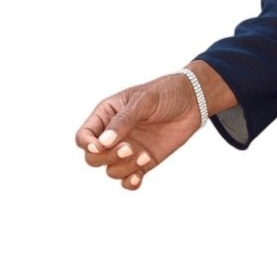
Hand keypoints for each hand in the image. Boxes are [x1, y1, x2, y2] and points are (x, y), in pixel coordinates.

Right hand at [75, 72, 204, 188]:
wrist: (193, 102)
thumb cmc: (165, 93)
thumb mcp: (143, 101)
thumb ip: (123, 120)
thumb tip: (104, 142)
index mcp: (106, 116)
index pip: (84, 136)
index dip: (87, 145)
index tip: (99, 146)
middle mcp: (113, 135)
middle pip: (93, 158)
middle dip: (106, 158)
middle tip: (128, 148)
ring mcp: (128, 150)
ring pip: (111, 171)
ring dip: (124, 168)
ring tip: (144, 156)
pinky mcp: (144, 162)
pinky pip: (129, 180)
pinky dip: (131, 183)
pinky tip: (139, 178)